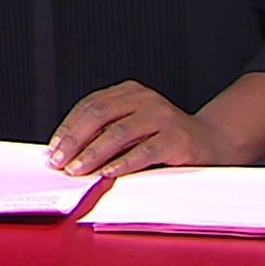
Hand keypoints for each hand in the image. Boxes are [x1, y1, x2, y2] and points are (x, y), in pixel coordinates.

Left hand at [46, 80, 230, 178]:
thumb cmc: (165, 137)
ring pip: (118, 133)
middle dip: (74, 141)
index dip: (67, 128)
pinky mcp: (176, 138)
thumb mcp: (134, 126)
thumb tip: (67, 151)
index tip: (52, 149)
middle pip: (99, 116)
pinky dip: (122, 163)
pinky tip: (107, 173)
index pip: (89, 106)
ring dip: (93, 154)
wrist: (212, 142)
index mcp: (129, 92)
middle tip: (60, 161)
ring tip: (77, 170)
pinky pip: (143, 151)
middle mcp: (144, 99)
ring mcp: (161, 116)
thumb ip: (106, 132)